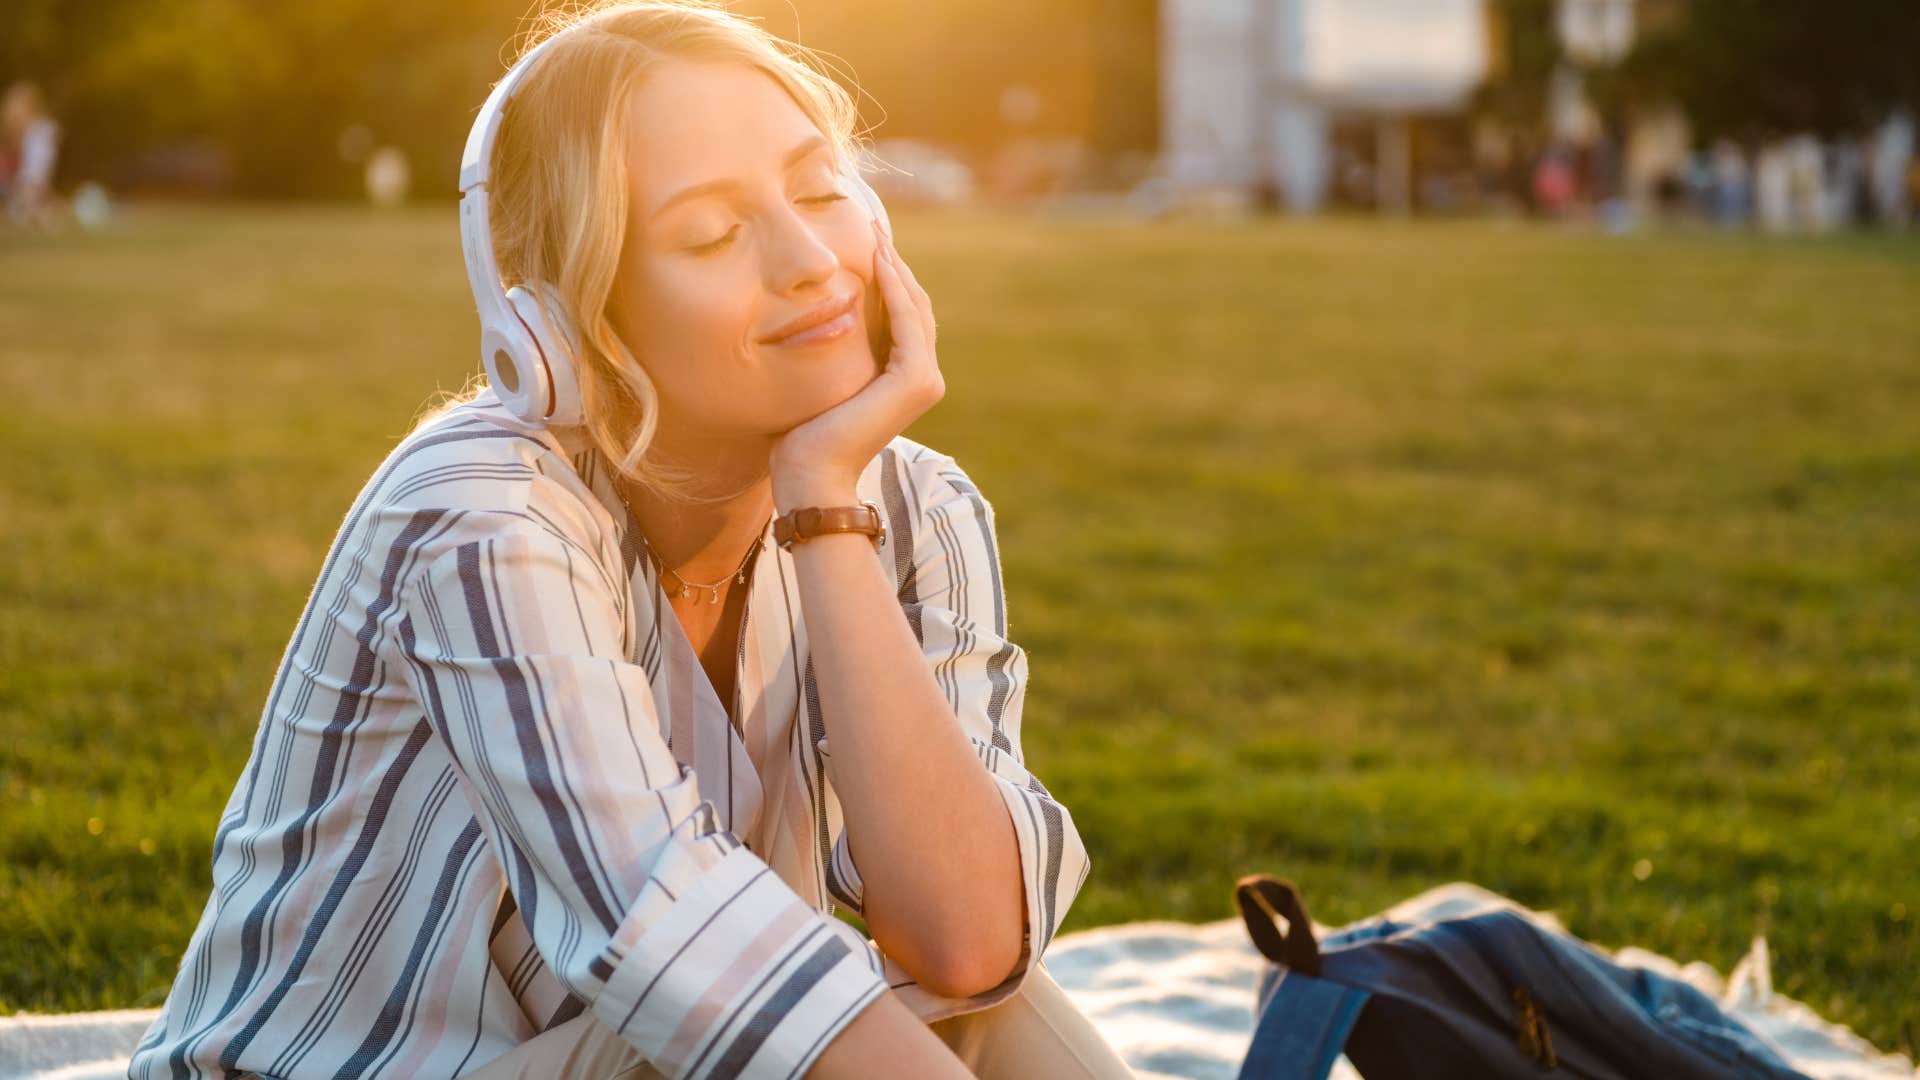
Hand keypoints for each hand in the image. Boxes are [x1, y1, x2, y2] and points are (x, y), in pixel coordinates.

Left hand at [771, 216, 944, 509]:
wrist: (811, 473)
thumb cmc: (805, 434)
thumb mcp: (823, 378)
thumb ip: (835, 350)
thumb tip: (813, 315)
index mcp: (904, 379)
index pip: (902, 315)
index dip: (888, 277)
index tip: (867, 242)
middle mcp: (924, 378)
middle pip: (913, 306)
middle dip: (895, 264)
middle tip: (873, 226)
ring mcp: (925, 379)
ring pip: (914, 307)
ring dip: (896, 267)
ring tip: (875, 234)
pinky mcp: (915, 380)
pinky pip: (907, 320)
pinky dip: (894, 288)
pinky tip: (876, 261)